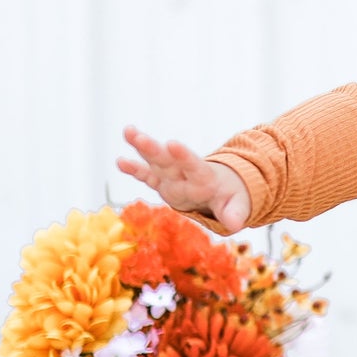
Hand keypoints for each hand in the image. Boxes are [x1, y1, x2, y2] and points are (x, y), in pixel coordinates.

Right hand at [117, 126, 251, 232]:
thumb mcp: (237, 206)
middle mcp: (184, 173)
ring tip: (128, 132)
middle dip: (153, 149)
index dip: (183, 156)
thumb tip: (235, 225)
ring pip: (155, 160)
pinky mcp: (162, 182)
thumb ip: (234, 213)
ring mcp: (172, 176)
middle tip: (138, 136)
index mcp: (204, 177)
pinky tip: (120, 161)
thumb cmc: (230, 197)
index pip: (193, 165)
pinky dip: (134, 169)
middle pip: (167, 160)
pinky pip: (146, 175)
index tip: (172, 144)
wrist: (222, 189)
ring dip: (142, 148)